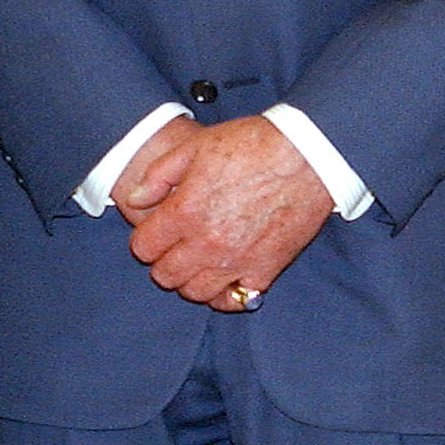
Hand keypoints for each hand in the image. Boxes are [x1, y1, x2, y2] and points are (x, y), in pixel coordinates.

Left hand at [116, 114, 332, 307]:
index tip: (157, 231)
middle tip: (177, 246)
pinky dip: (226, 294)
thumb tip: (136, 199)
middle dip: (164, 261)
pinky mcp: (265, 269)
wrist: (308, 155)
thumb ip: (159, 175)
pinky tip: (227, 277)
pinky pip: (235, 300)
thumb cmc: (254, 144)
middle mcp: (206, 243)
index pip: (143, 248)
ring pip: (196, 293)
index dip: (146, 239)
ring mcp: (236, 261)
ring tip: (201, 261)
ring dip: (191, 279)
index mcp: (184, 212)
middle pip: (165, 275)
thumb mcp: (196, 146)